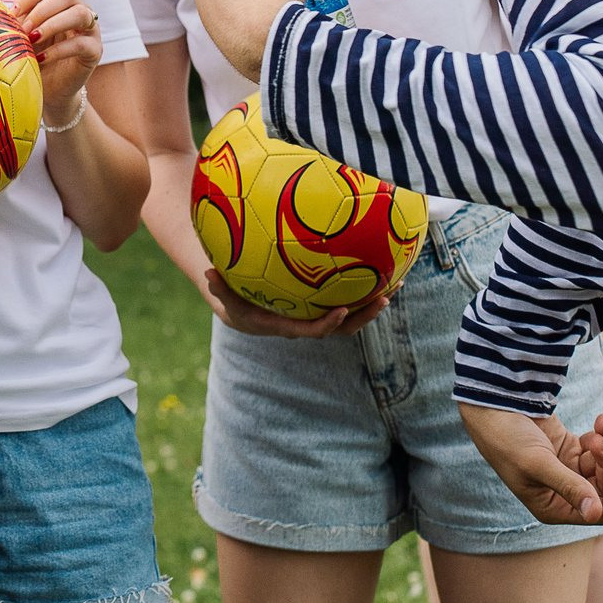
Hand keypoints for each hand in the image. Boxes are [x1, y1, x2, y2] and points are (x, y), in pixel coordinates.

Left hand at [11, 0, 102, 122]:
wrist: (45, 88)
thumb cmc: (33, 53)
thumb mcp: (24, 26)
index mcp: (61, 0)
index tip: (12, 11)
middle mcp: (79, 9)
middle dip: (42, 9)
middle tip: (23, 28)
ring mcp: (90, 30)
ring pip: (80, 13)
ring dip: (53, 24)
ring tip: (33, 39)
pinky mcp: (94, 51)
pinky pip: (82, 43)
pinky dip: (60, 49)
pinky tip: (41, 58)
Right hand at [204, 268, 390, 337]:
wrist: (239, 303)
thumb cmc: (231, 295)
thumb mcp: (222, 291)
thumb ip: (218, 285)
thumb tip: (207, 273)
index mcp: (284, 325)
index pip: (310, 330)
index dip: (328, 323)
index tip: (343, 309)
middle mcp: (304, 324)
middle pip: (341, 327)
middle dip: (364, 315)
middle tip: (384, 297)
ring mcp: (316, 314)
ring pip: (350, 315)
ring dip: (373, 302)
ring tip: (396, 283)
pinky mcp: (322, 304)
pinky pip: (347, 300)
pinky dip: (365, 290)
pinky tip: (383, 272)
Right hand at [457, 404, 602, 525]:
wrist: (492, 404)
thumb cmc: (506, 438)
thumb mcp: (536, 463)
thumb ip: (569, 486)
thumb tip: (595, 512)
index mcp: (552, 506)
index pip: (598, 511)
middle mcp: (563, 491)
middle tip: (600, 439)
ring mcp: (569, 467)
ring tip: (601, 422)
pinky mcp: (572, 446)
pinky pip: (601, 443)